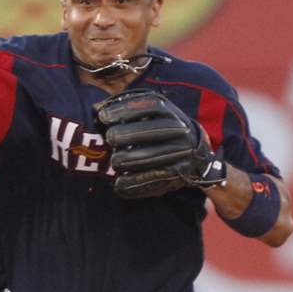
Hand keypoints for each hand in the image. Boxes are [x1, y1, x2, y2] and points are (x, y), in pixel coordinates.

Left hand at [94, 89, 224, 198]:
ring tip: (114, 163)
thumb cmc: (161, 130)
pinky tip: (119, 184)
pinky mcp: (179, 174)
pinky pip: (155, 179)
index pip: (150, 106)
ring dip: (130, 160)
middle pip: (152, 131)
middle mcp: (180, 131)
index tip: (103, 116)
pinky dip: (135, 184)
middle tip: (109, 139)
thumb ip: (127, 109)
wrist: (196, 154)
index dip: (125, 110)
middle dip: (127, 135)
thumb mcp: (151, 115)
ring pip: (154, 156)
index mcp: (171, 112)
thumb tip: (97, 110)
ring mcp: (182, 153)